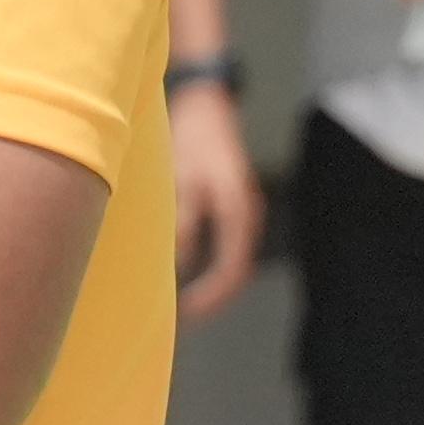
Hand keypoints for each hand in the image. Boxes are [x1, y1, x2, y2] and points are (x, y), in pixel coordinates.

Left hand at [166, 78, 261, 318]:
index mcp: (240, 211)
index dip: (211, 297)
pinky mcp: (233, 205)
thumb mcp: (183, 183)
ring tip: (179, 302)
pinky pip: (225, 246)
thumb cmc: (192, 139)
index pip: (233, 269)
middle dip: (211, 297)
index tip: (187, 315)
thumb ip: (182, 225)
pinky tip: (182, 272)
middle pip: (236, 270)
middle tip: (180, 320)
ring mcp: (243, 210)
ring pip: (232, 259)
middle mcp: (248, 214)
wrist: (205, 103)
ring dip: (210, 282)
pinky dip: (208, 264)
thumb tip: (175, 268)